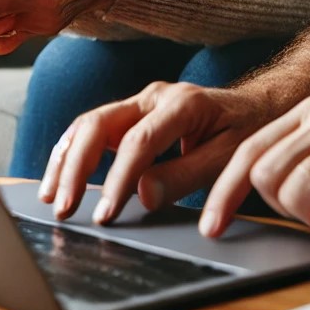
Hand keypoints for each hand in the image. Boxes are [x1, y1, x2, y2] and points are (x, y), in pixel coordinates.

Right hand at [38, 81, 272, 224]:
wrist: (257, 105)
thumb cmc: (246, 129)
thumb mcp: (229, 156)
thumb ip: (186, 175)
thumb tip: (143, 195)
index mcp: (183, 103)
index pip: (139, 141)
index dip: (118, 179)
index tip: (105, 214)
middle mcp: (156, 96)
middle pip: (101, 123)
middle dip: (76, 167)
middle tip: (64, 208)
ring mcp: (142, 102)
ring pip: (90, 123)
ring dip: (66, 160)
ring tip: (52, 198)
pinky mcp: (133, 114)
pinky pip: (94, 129)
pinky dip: (72, 153)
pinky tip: (59, 179)